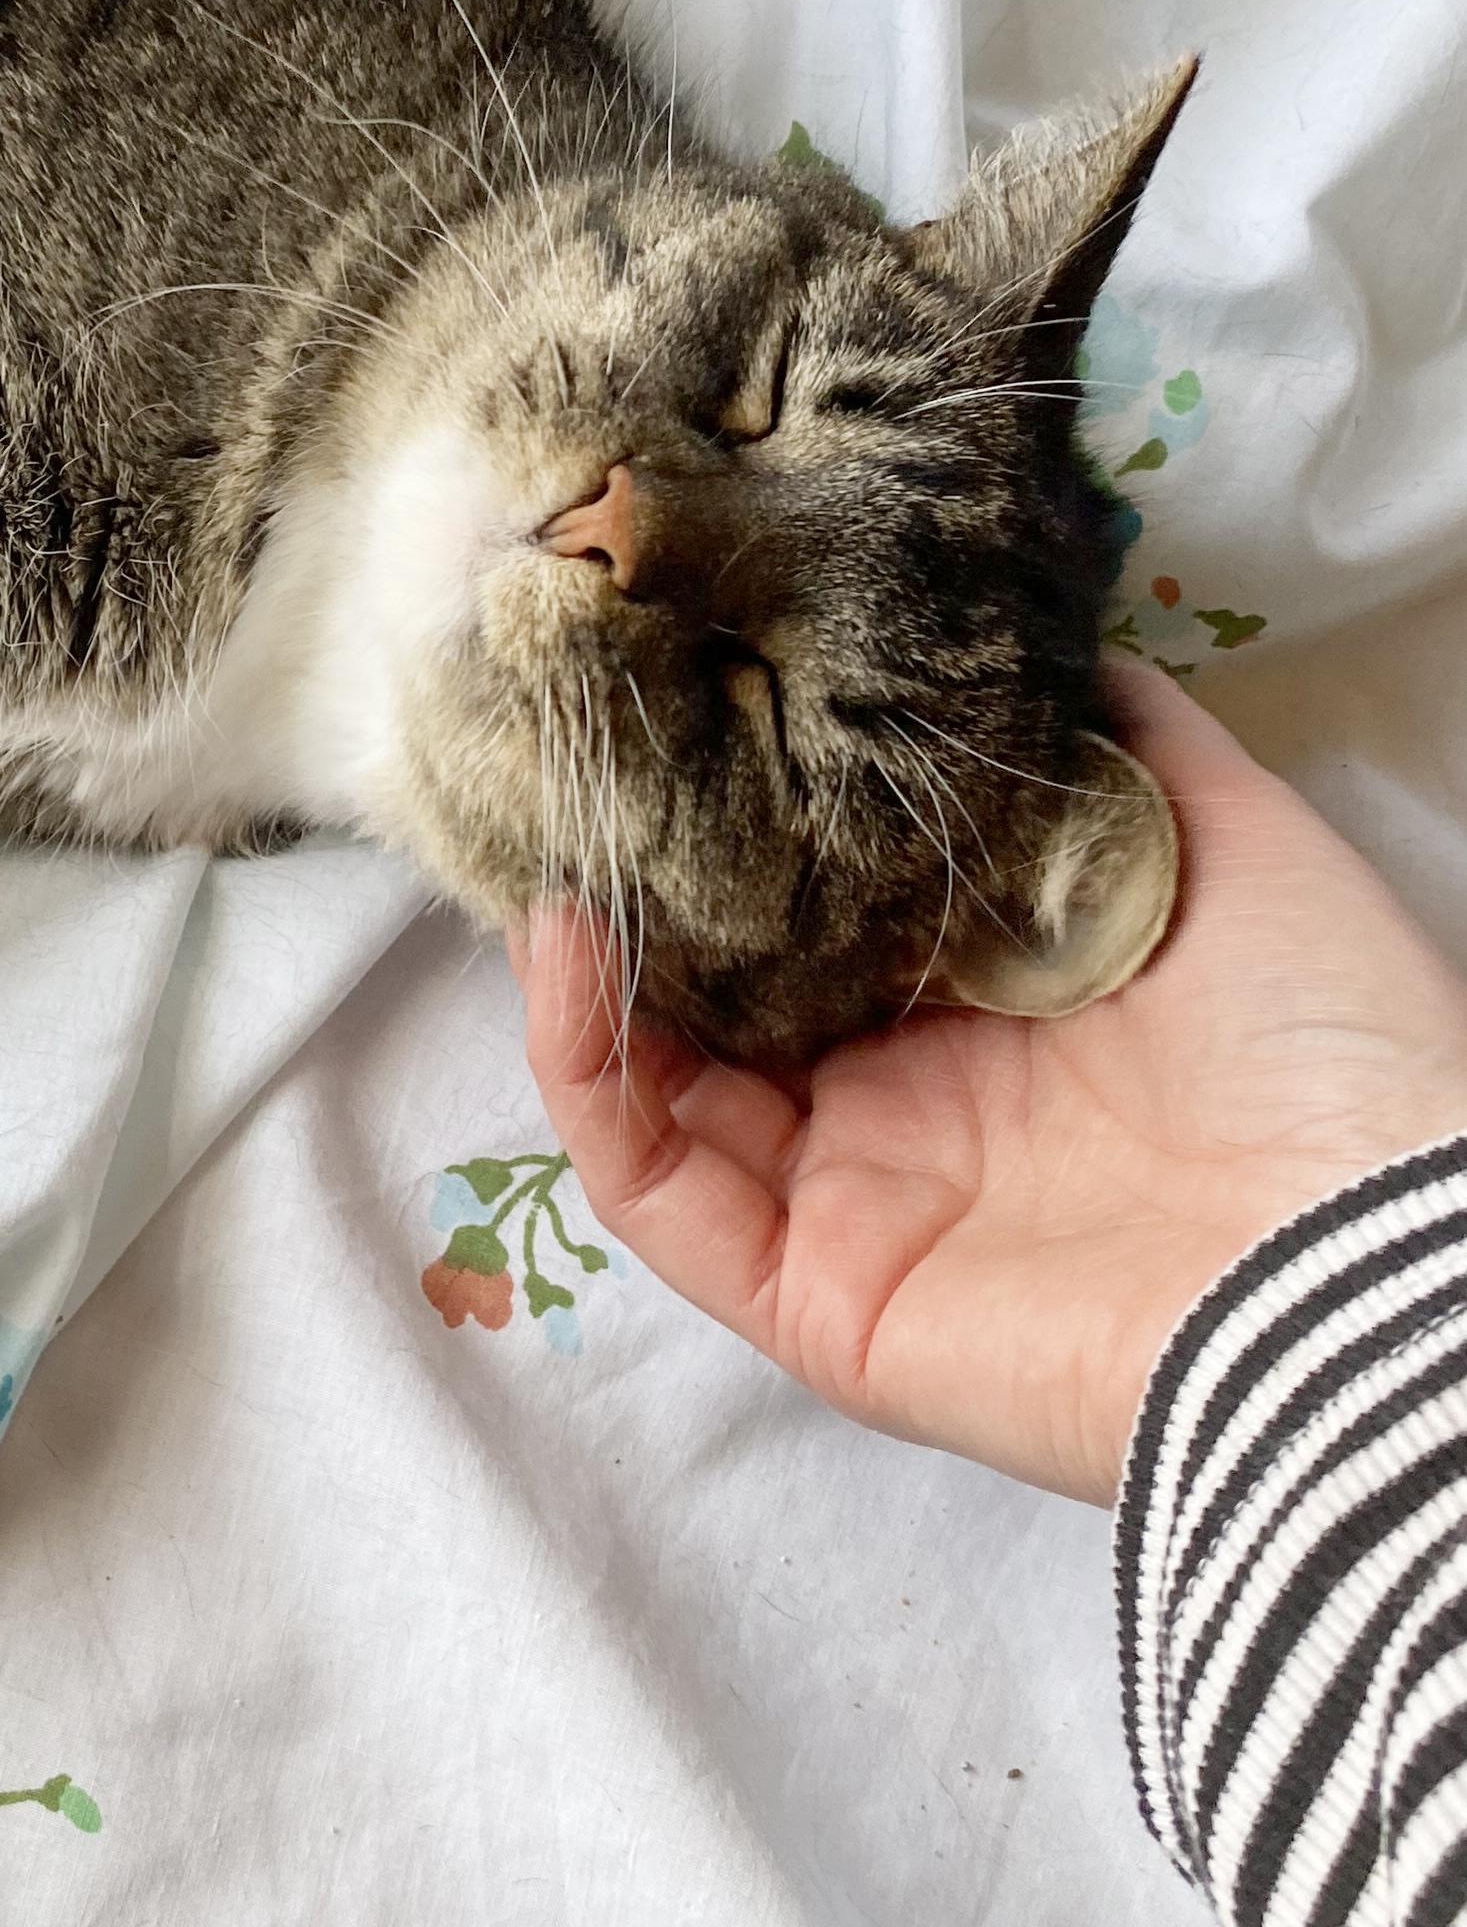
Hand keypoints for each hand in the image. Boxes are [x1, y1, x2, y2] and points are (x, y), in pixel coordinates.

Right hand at [518, 661, 1466, 1502]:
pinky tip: (567, 955)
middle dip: (639, 903)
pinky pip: (655, 1192)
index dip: (736, 829)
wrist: (1372, 1255)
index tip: (671, 724)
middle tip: (579, 786)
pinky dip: (586, 1077)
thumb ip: (1119, 738)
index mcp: (996, 1008)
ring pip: (659, 1093)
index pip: (818, 916)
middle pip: (716, 1004)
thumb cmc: (1328, 1049)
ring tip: (554, 863)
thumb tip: (1021, 632)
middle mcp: (911, 1106)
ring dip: (587, 983)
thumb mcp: (1230, 839)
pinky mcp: (816, 1294)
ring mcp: (856, 1206)